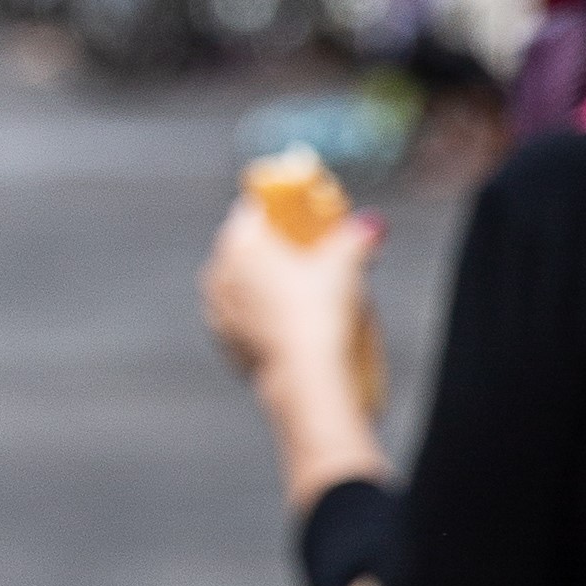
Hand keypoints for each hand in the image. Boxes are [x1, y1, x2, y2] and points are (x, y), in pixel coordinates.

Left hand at [199, 193, 394, 506]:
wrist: (305, 374)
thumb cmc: (320, 310)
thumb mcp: (344, 263)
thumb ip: (354, 238)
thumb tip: (369, 225)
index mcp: (239, 244)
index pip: (252, 211)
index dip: (277, 211)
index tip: (298, 217)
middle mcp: (217, 273)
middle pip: (241, 247)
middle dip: (269, 247)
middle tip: (303, 253)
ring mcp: (215, 309)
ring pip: (235, 282)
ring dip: (258, 281)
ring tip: (293, 289)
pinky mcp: (221, 340)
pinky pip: (237, 316)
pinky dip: (254, 313)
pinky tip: (280, 319)